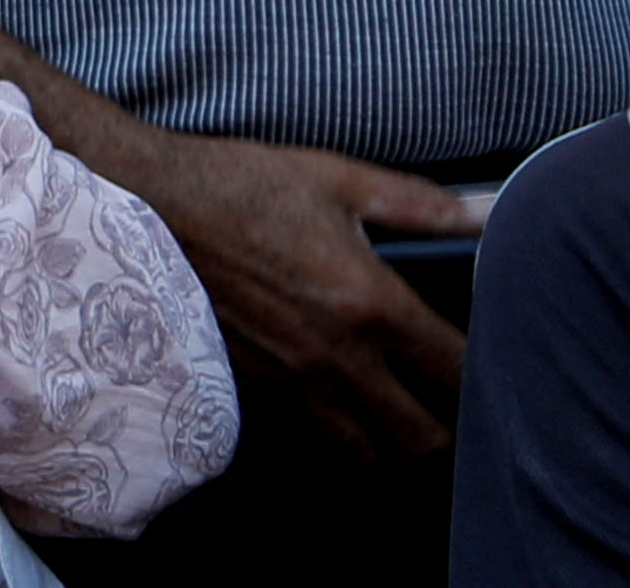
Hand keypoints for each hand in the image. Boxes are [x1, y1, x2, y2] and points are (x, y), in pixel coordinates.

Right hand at [129, 129, 476, 452]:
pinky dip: (327, 427)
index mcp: (368, 302)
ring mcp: (290, 377)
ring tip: (387, 412)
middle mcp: (336, 354)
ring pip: (363, 451)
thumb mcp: (332, 178)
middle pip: (419, 436)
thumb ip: (415, 203)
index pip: (454, 368)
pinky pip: (307, 431)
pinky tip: (325, 395)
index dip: (482, 373)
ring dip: (384, 440)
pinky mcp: (251, 383)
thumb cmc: (238, 183)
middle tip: (439, 401)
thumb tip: (482, 213)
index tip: (481, 362)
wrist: (146, 200)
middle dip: (442, 427)